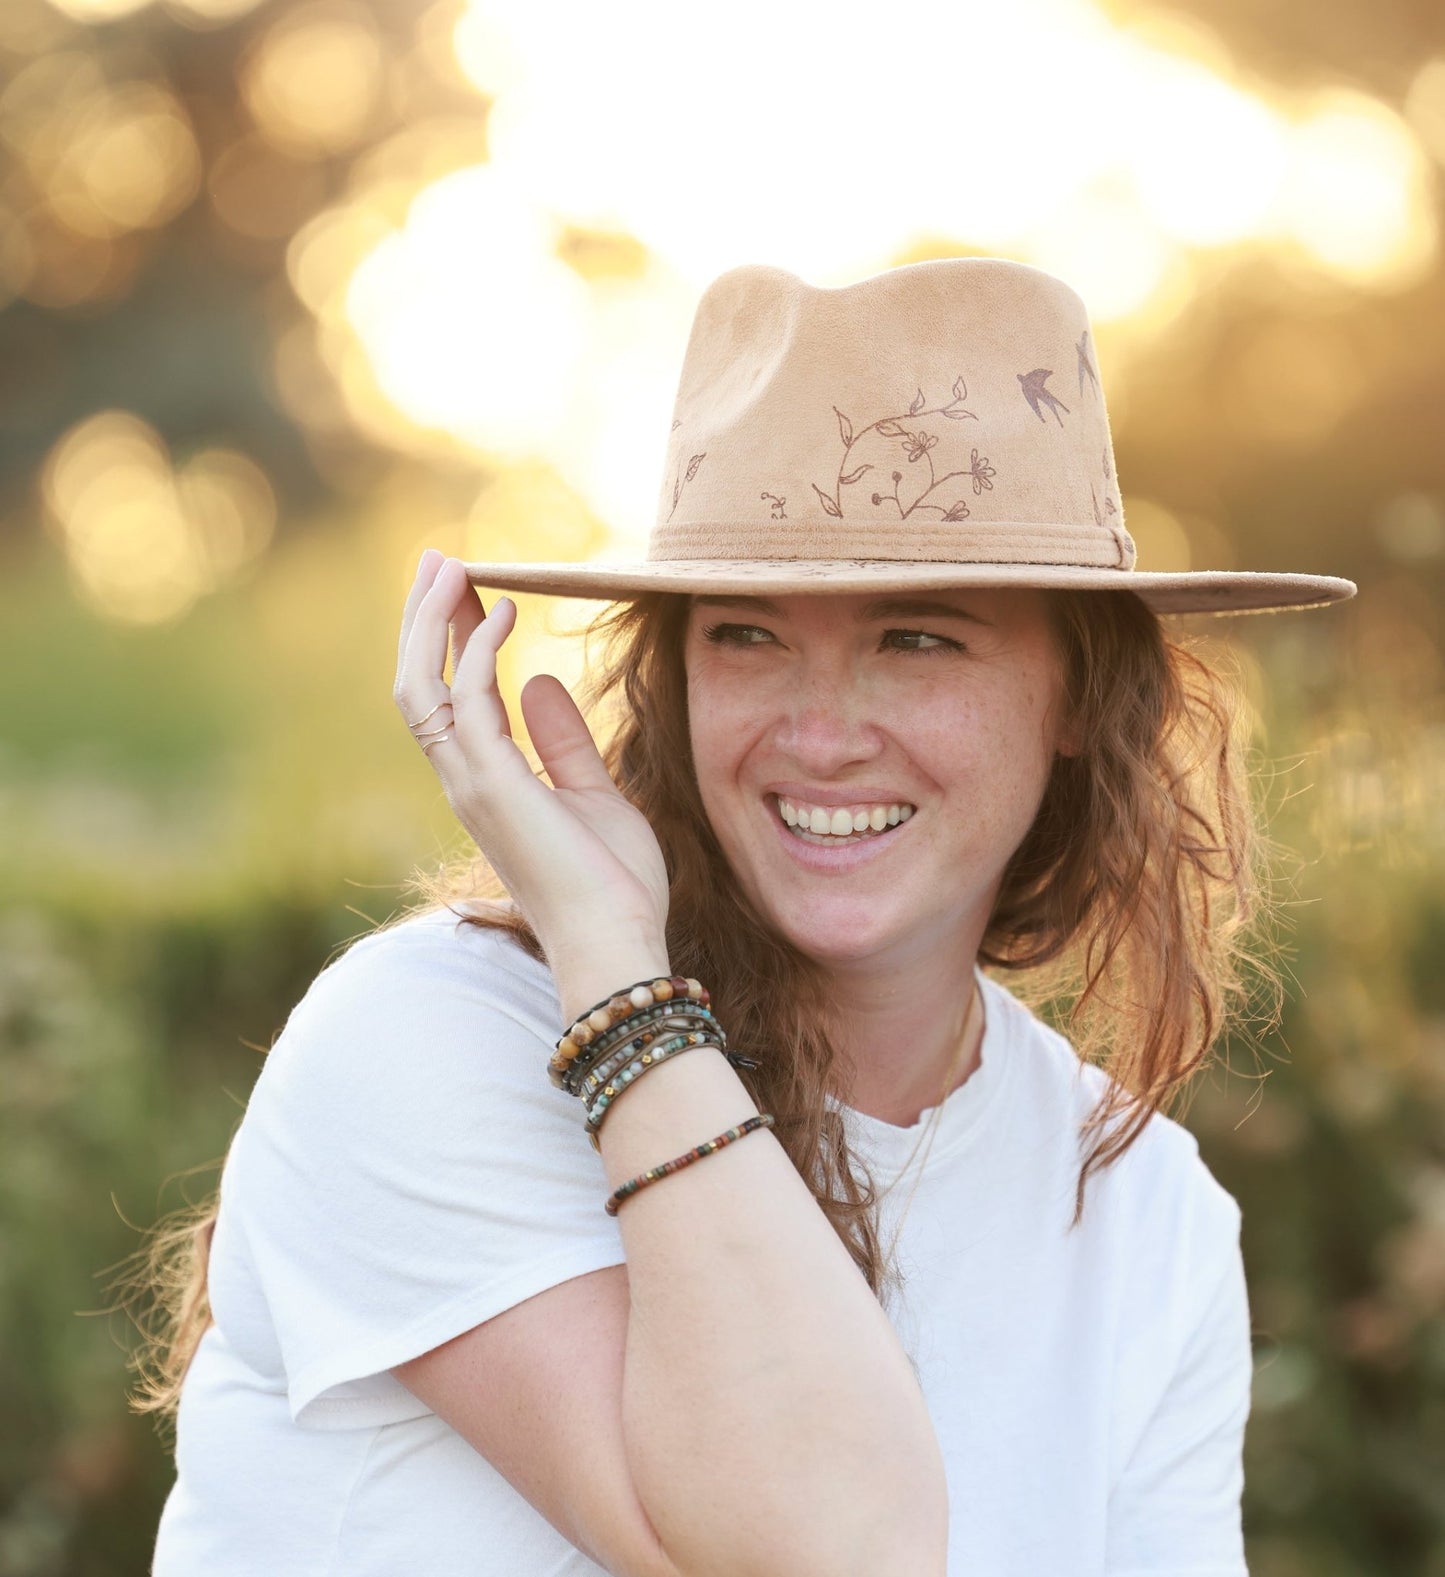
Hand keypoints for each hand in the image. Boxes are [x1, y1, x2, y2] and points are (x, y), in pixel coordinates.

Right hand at [394, 552, 671, 968]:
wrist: (619, 942)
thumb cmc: (611, 884)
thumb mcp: (595, 794)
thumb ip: (564, 741)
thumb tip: (537, 682)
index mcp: (486, 783)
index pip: (451, 695)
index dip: (453, 639)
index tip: (468, 590)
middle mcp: (465, 780)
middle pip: (419, 683)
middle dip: (425, 618)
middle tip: (441, 560)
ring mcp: (470, 783)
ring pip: (420, 685)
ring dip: (432, 621)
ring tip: (454, 566)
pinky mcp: (490, 784)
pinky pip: (466, 699)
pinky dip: (478, 649)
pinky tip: (506, 612)